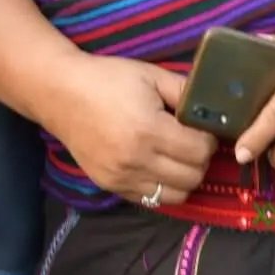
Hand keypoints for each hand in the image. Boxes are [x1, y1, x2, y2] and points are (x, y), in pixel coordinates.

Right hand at [45, 54, 216, 207]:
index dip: (209, 139)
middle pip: (193, 177)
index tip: (202, 127)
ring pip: (176, 196)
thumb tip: (214, 107)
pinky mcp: (111, 186)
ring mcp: (122, 178)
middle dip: (201, 159)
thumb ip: (185, 91)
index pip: (200, 151)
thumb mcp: (151, 75)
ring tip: (177, 156)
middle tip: (193, 141)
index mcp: (149, 130)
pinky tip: (158, 165)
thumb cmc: (107, 78)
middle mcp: (136, 160)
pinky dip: (163, 186)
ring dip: (185, 177)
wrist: (60, 93)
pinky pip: (152, 200)